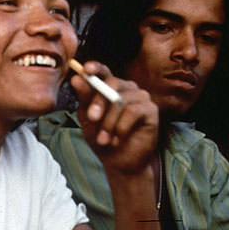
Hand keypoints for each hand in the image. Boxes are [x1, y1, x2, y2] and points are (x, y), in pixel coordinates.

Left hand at [70, 61, 158, 176]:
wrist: (119, 161)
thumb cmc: (102, 138)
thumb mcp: (88, 120)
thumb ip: (84, 99)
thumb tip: (77, 78)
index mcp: (109, 88)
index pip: (103, 72)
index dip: (95, 68)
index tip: (86, 69)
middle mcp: (127, 89)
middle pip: (112, 83)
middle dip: (99, 102)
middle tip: (92, 119)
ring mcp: (141, 97)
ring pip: (121, 101)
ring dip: (109, 123)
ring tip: (104, 140)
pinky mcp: (151, 110)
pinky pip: (133, 112)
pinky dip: (121, 127)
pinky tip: (118, 139)